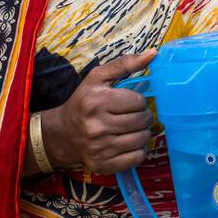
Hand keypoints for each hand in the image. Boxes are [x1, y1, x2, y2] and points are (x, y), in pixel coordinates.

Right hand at [42, 49, 156, 174]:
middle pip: (143, 121)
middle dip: (142, 117)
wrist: (63, 134)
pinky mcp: (104, 165)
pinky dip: (138, 150)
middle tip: (132, 116)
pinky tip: (127, 143)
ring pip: (143, 140)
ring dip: (142, 133)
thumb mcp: (98, 78)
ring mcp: (100, 148)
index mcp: (96, 102)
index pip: (139, 102)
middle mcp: (97, 126)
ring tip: (130, 129)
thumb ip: (125, 64)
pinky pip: (138, 158)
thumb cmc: (84, 102)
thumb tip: (154, 53)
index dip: (138, 102)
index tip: (128, 103)